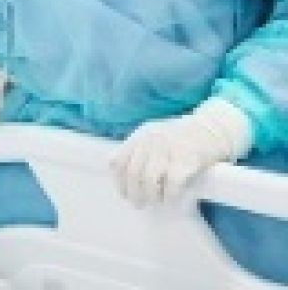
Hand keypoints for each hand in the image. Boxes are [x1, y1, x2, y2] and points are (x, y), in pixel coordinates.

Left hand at [111, 97, 252, 206]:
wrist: (214, 128)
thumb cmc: (184, 139)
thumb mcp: (156, 137)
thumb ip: (142, 152)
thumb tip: (129, 180)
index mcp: (141, 134)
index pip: (118, 160)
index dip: (119, 180)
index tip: (124, 193)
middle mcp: (151, 139)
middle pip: (133, 172)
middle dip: (133, 192)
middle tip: (138, 203)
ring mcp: (168, 148)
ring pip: (148, 179)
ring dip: (149, 196)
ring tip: (153, 203)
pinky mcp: (187, 159)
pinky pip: (172, 183)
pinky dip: (169, 196)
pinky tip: (170, 201)